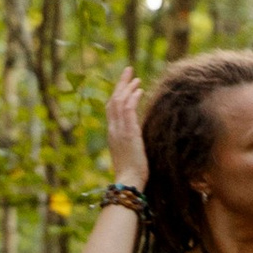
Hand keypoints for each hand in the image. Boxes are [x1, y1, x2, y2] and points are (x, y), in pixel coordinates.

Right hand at [105, 68, 147, 184]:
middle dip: (121, 84)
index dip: (118, 94)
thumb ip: (133, 141)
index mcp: (113, 134)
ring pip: (119, 102)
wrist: (129, 182)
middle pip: (113, 100)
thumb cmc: (133, 172)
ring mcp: (119, 131)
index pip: (112, 109)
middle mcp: (113, 130)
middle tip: (128, 70)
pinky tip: (139, 90)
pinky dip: (132, 98)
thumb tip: (140, 136)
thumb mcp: (131, 153)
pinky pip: (128, 110)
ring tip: (136, 77)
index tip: (126, 85)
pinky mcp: (128, 133)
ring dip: (128, 88)